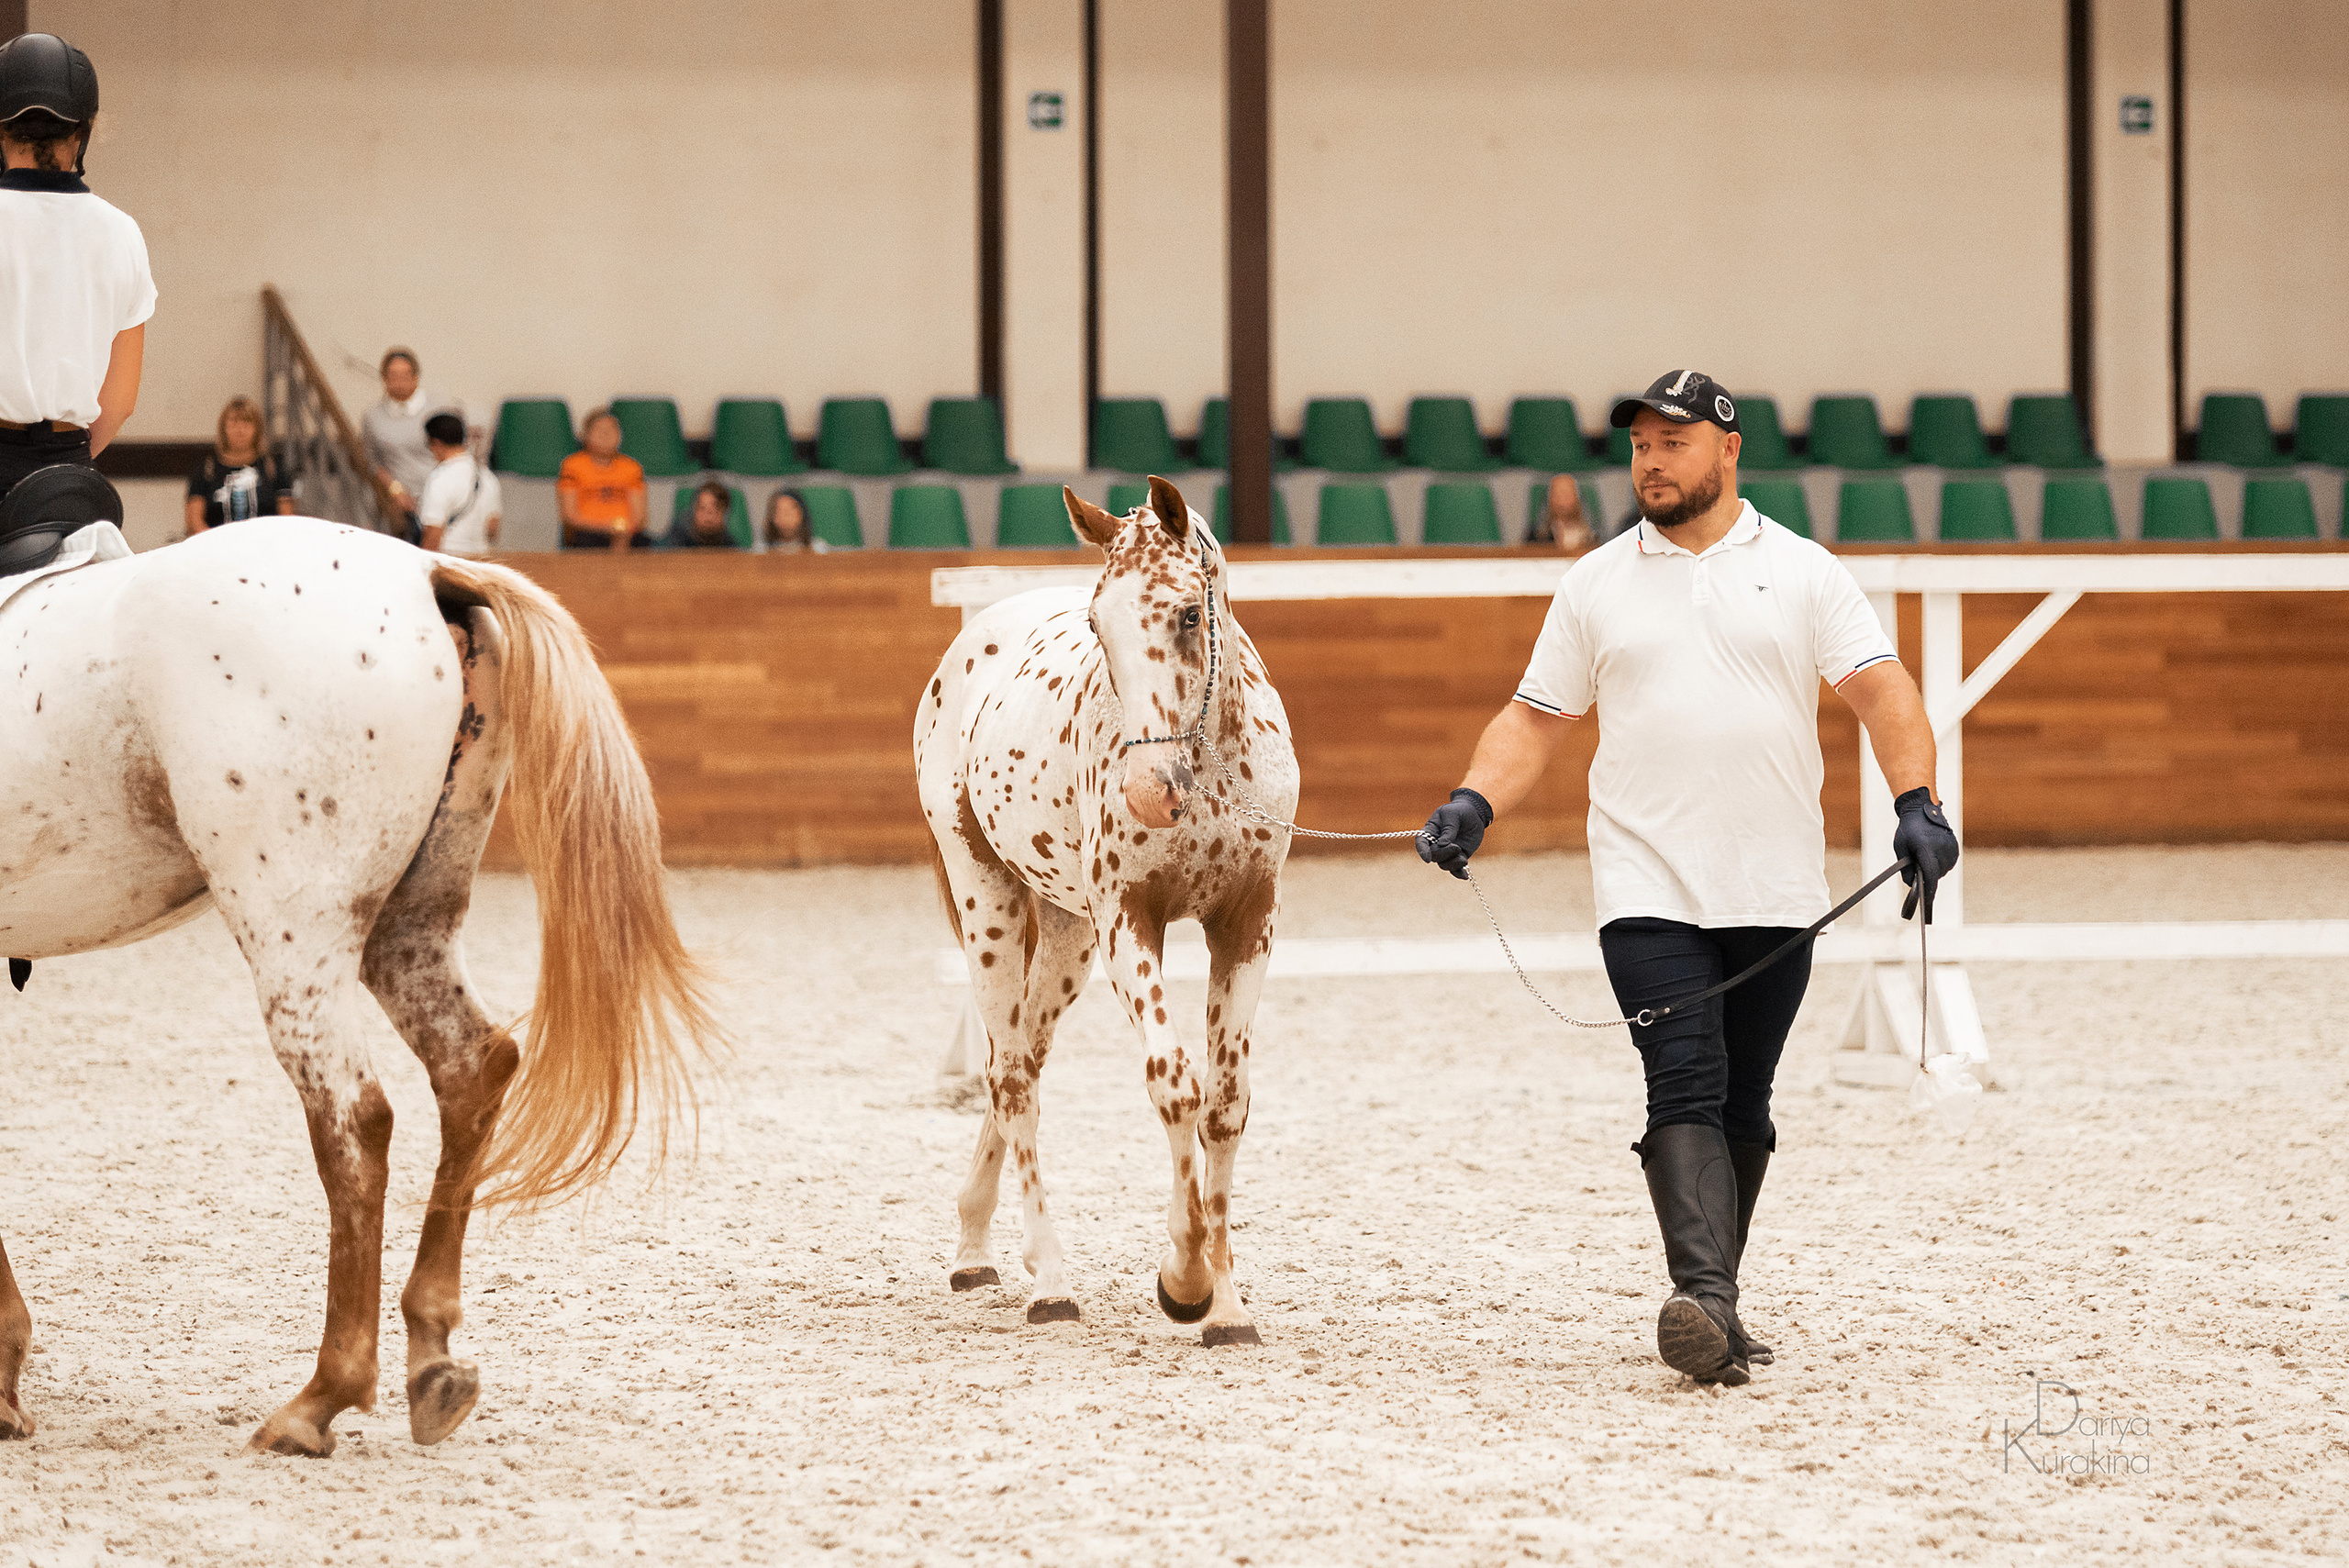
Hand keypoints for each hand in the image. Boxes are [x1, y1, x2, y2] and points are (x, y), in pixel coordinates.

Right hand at [1416, 788, 1491, 878]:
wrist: (1474, 814)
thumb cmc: (1459, 811)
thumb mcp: (1452, 814)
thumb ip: (1448, 829)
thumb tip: (1443, 845)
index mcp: (1430, 831)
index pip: (1421, 842)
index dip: (1422, 851)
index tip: (1427, 859)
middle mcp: (1436, 844)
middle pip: (1434, 855)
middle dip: (1444, 854)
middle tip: (1457, 847)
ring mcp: (1447, 852)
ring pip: (1444, 864)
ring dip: (1453, 863)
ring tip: (1464, 858)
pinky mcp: (1458, 856)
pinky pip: (1455, 869)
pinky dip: (1459, 873)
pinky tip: (1465, 876)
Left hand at [1892, 787, 1958, 921]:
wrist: (1922, 809)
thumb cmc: (1908, 829)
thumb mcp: (1900, 848)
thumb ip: (1905, 868)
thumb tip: (1911, 885)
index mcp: (1926, 849)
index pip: (1930, 876)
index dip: (1929, 892)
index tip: (1927, 904)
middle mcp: (1942, 849)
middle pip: (1936, 875)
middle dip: (1927, 879)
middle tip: (1918, 878)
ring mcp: (1950, 848)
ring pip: (1943, 870)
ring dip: (1934, 871)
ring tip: (1924, 862)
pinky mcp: (1955, 847)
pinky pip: (1948, 863)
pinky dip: (1941, 864)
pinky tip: (1933, 859)